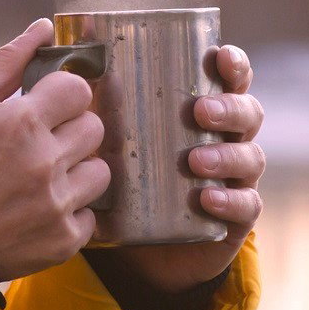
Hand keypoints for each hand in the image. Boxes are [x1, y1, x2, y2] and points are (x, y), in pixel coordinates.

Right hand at [0, 18, 109, 280]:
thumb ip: (7, 62)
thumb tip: (43, 29)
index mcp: (21, 121)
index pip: (78, 88)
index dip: (61, 94)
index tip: (44, 107)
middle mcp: (46, 161)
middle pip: (94, 127)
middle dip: (70, 129)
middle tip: (39, 143)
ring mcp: (58, 203)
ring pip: (100, 171)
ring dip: (77, 170)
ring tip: (43, 178)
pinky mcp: (64, 240)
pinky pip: (91, 214)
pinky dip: (71, 211)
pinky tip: (40, 210)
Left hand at [104, 44, 264, 293]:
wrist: (143, 251)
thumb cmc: (129, 181)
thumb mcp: (112, 141)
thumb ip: (96, 108)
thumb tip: (59, 64)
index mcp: (203, 110)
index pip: (230, 78)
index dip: (233, 64)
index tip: (219, 58)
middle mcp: (227, 138)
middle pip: (248, 112)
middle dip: (228, 107)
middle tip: (199, 111)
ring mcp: (236, 178)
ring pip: (250, 157)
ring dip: (225, 155)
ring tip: (195, 160)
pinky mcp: (237, 217)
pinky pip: (247, 206)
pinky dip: (230, 200)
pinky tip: (206, 199)